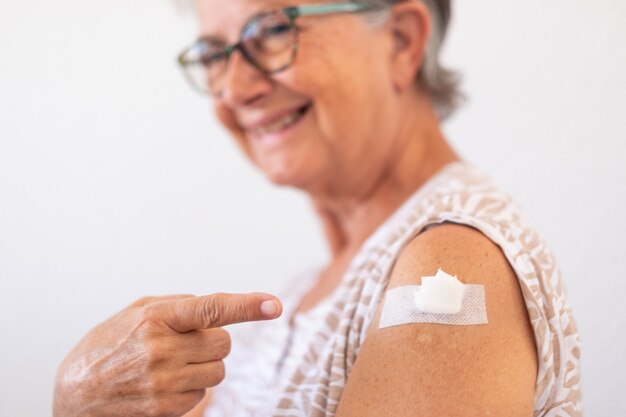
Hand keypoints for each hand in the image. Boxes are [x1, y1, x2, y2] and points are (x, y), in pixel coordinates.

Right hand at [53, 292, 281, 416]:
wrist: (74, 396)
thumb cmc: (105, 347)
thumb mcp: (133, 313)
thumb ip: (176, 305)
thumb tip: (214, 308)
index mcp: (155, 318)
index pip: (211, 308)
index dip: (247, 305)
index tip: (274, 304)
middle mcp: (161, 349)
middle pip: (223, 343)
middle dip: (211, 343)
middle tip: (183, 346)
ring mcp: (163, 383)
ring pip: (217, 372)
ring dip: (202, 368)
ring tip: (168, 368)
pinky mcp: (165, 410)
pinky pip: (202, 397)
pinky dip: (190, 391)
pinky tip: (161, 387)